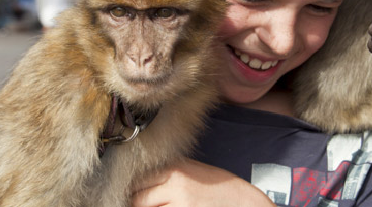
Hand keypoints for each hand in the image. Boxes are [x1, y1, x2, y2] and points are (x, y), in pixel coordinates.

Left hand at [132, 158, 274, 206]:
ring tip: (160, 205)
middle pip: (137, 199)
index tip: (128, 195)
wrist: (243, 201)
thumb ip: (168, 173)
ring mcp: (180, 203)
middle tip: (137, 203)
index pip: (137, 180)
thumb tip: (140, 182)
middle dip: (135, 204)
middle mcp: (175, 183)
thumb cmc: (218, 186)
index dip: (130, 191)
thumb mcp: (192, 171)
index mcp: (175, 168)